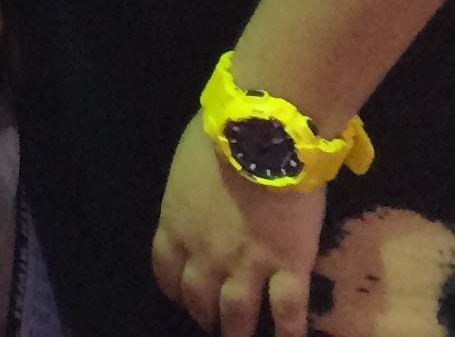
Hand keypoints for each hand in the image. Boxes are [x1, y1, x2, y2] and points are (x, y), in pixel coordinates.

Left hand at [152, 110, 326, 335]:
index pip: (165, 270)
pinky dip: (289, 332)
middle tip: (212, 322)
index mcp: (176, 224)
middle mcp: (205, 253)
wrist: (261, 137)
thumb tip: (199, 191)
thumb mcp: (187, 164)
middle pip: (198, 298)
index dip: (174, 288)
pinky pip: (288, 311)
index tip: (182, 295)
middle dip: (203, 315)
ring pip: (238, 314)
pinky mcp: (288, 265)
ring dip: (236, 331)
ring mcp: (246, 264)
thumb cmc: (219, 137)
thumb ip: (189, 190)